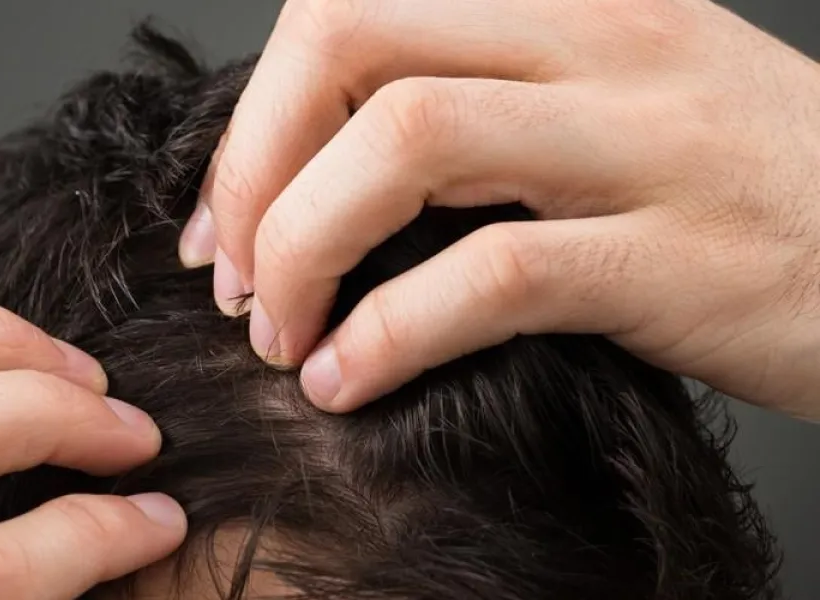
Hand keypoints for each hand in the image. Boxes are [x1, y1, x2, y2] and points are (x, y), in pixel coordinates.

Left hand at [179, 0, 819, 418]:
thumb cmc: (742, 189)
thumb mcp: (610, 102)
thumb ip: (481, 106)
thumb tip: (315, 175)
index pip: (351, 5)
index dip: (258, 113)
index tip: (226, 214)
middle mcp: (601, 42)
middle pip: (353, 39)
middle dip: (255, 165)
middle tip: (234, 273)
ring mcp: (646, 141)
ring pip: (408, 138)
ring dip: (303, 244)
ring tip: (280, 330)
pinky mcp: (679, 257)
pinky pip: (492, 276)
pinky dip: (389, 332)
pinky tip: (347, 378)